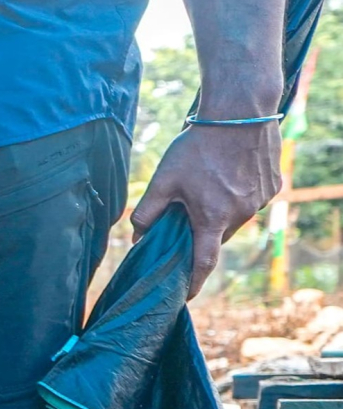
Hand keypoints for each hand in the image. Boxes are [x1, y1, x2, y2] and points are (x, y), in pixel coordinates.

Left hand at [135, 120, 282, 293]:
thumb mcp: (163, 181)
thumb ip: (147, 213)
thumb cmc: (197, 147)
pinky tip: (226, 174)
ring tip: (206, 188)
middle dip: (200, 234)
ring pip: (234, 218)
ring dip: (219, 213)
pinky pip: (250, 199)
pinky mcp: (272, 185)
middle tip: (186, 217)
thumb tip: (136, 236)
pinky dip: (236, 195)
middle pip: (216, 236)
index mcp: (212, 218)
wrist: (240, 113)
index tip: (185, 295)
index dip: (194, 282)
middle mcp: (241, 214)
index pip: (203, 262)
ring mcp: (260, 200)